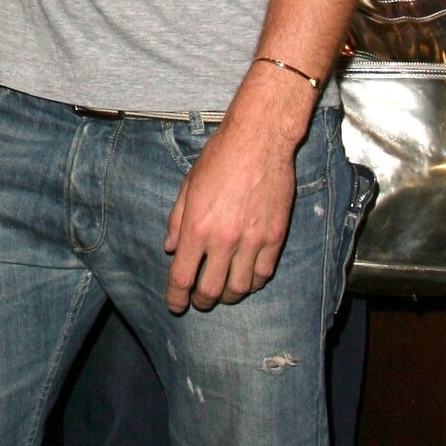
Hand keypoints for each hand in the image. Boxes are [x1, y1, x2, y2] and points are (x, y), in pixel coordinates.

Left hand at [162, 91, 303, 312]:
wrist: (259, 141)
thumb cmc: (219, 158)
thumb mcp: (187, 187)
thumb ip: (177, 222)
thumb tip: (170, 249)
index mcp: (197, 228)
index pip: (182, 277)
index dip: (177, 297)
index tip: (176, 305)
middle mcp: (224, 240)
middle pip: (211, 290)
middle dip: (201, 301)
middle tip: (198, 300)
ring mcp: (253, 240)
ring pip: (240, 288)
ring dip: (228, 295)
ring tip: (223, 291)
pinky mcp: (275, 236)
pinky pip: (264, 273)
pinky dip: (254, 282)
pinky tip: (247, 278)